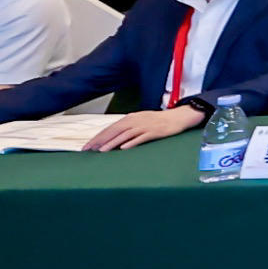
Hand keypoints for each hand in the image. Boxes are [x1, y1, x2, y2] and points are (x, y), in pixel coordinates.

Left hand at [87, 103, 206, 150]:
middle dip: (100, 140)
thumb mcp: (141, 120)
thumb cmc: (159, 121)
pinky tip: (123, 148)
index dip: (98, 136)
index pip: (110, 128)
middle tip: (89, 149)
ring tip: (102, 151)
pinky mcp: (154, 131)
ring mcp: (144, 126)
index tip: (88, 145)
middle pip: (114, 131)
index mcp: (130, 118)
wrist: (178, 117)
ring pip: (124, 135)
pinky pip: (140, 138)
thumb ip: (128, 127)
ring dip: (112, 143)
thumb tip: (114, 137)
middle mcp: (135, 120)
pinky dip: (131, 142)